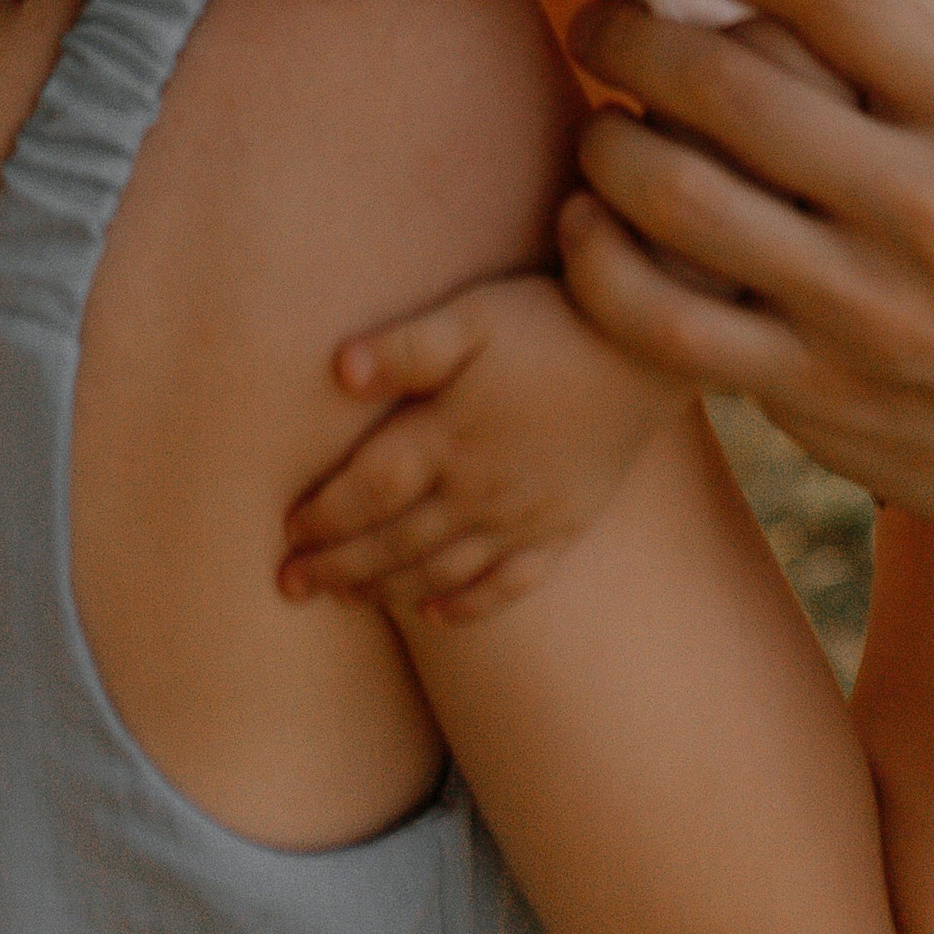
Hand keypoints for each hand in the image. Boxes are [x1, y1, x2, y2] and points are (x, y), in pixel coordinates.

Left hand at [278, 270, 685, 623]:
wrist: (646, 351)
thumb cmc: (550, 323)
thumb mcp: (473, 316)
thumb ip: (407, 347)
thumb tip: (338, 370)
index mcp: (449, 438)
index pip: (368, 492)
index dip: (324, 515)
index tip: (287, 529)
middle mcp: (480, 490)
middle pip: (394, 543)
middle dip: (337, 567)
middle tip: (289, 586)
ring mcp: (523, 517)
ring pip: (442, 570)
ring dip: (388, 590)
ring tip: (346, 600)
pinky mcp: (563, 527)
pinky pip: (510, 583)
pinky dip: (469, 606)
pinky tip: (439, 617)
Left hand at [560, 0, 933, 736]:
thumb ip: (888, 50)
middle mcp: (931, 206)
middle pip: (726, 82)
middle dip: (627, 34)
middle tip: (595, 19)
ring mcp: (868, 309)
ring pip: (675, 193)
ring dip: (603, 140)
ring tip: (595, 121)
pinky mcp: (812, 392)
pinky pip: (658, 317)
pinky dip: (596, 256)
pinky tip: (587, 219)